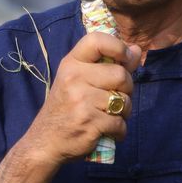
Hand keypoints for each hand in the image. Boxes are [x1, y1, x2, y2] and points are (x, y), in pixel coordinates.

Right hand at [20, 31, 141, 168]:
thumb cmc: (65, 109)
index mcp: (71, 64)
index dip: (118, 46)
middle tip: (115, 99)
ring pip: (124, 101)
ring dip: (124, 112)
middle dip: (126, 89)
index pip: (97, 40)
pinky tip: (108, 131)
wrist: (45, 142)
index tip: (125, 58)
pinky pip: (120, 123)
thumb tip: (136, 50)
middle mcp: (74, 78)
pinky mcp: (89, 122)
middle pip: (121, 75)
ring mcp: (81, 101)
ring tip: (110, 117)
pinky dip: (119, 131)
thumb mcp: (78, 81)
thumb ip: (108, 65)